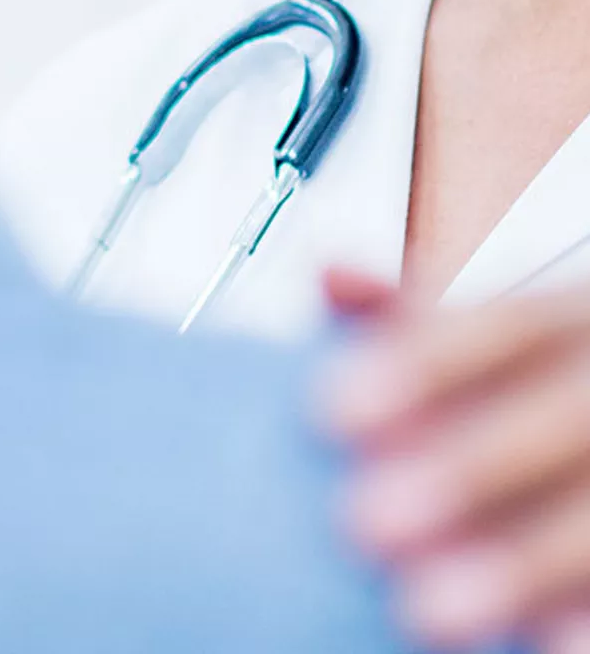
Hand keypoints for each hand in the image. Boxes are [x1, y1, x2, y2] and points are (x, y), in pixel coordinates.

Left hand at [314, 271, 589, 651]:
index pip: (514, 328)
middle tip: (363, 521)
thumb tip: (327, 275)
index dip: (427, 365)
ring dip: (519, 563)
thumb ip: (422, 321)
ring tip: (424, 612)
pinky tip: (534, 651)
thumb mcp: (509, 338)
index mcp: (582, 322)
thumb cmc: (559, 389)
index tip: (330, 408)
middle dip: (466, 469)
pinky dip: (582, 623)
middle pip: (559, 419)